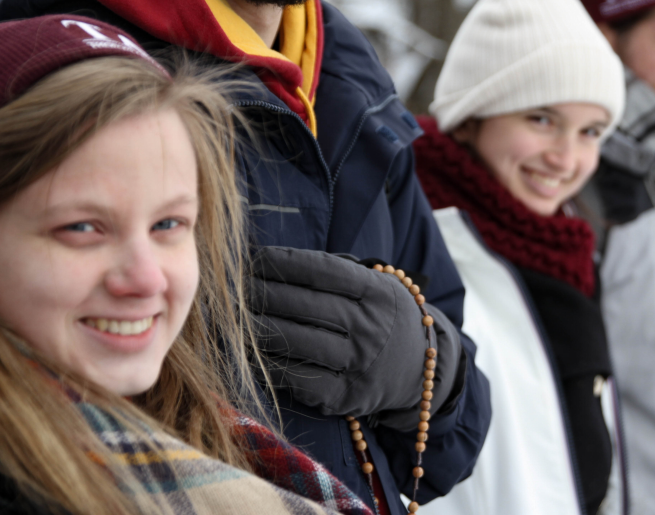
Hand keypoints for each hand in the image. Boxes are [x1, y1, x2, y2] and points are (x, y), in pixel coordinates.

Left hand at [249, 246, 460, 420]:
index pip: (322, 271)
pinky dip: (270, 365)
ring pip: (298, 341)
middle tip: (232, 287)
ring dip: (259, 328)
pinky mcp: (347, 396)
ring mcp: (360, 364)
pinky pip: (299, 379)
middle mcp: (372, 327)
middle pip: (306, 305)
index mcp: (379, 292)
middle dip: (262, 293)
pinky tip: (251, 352)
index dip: (283, 263)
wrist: (421, 369)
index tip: (254, 258)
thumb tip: (274, 262)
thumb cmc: (383, 318)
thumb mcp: (377, 287)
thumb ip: (337, 275)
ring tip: (235, 317)